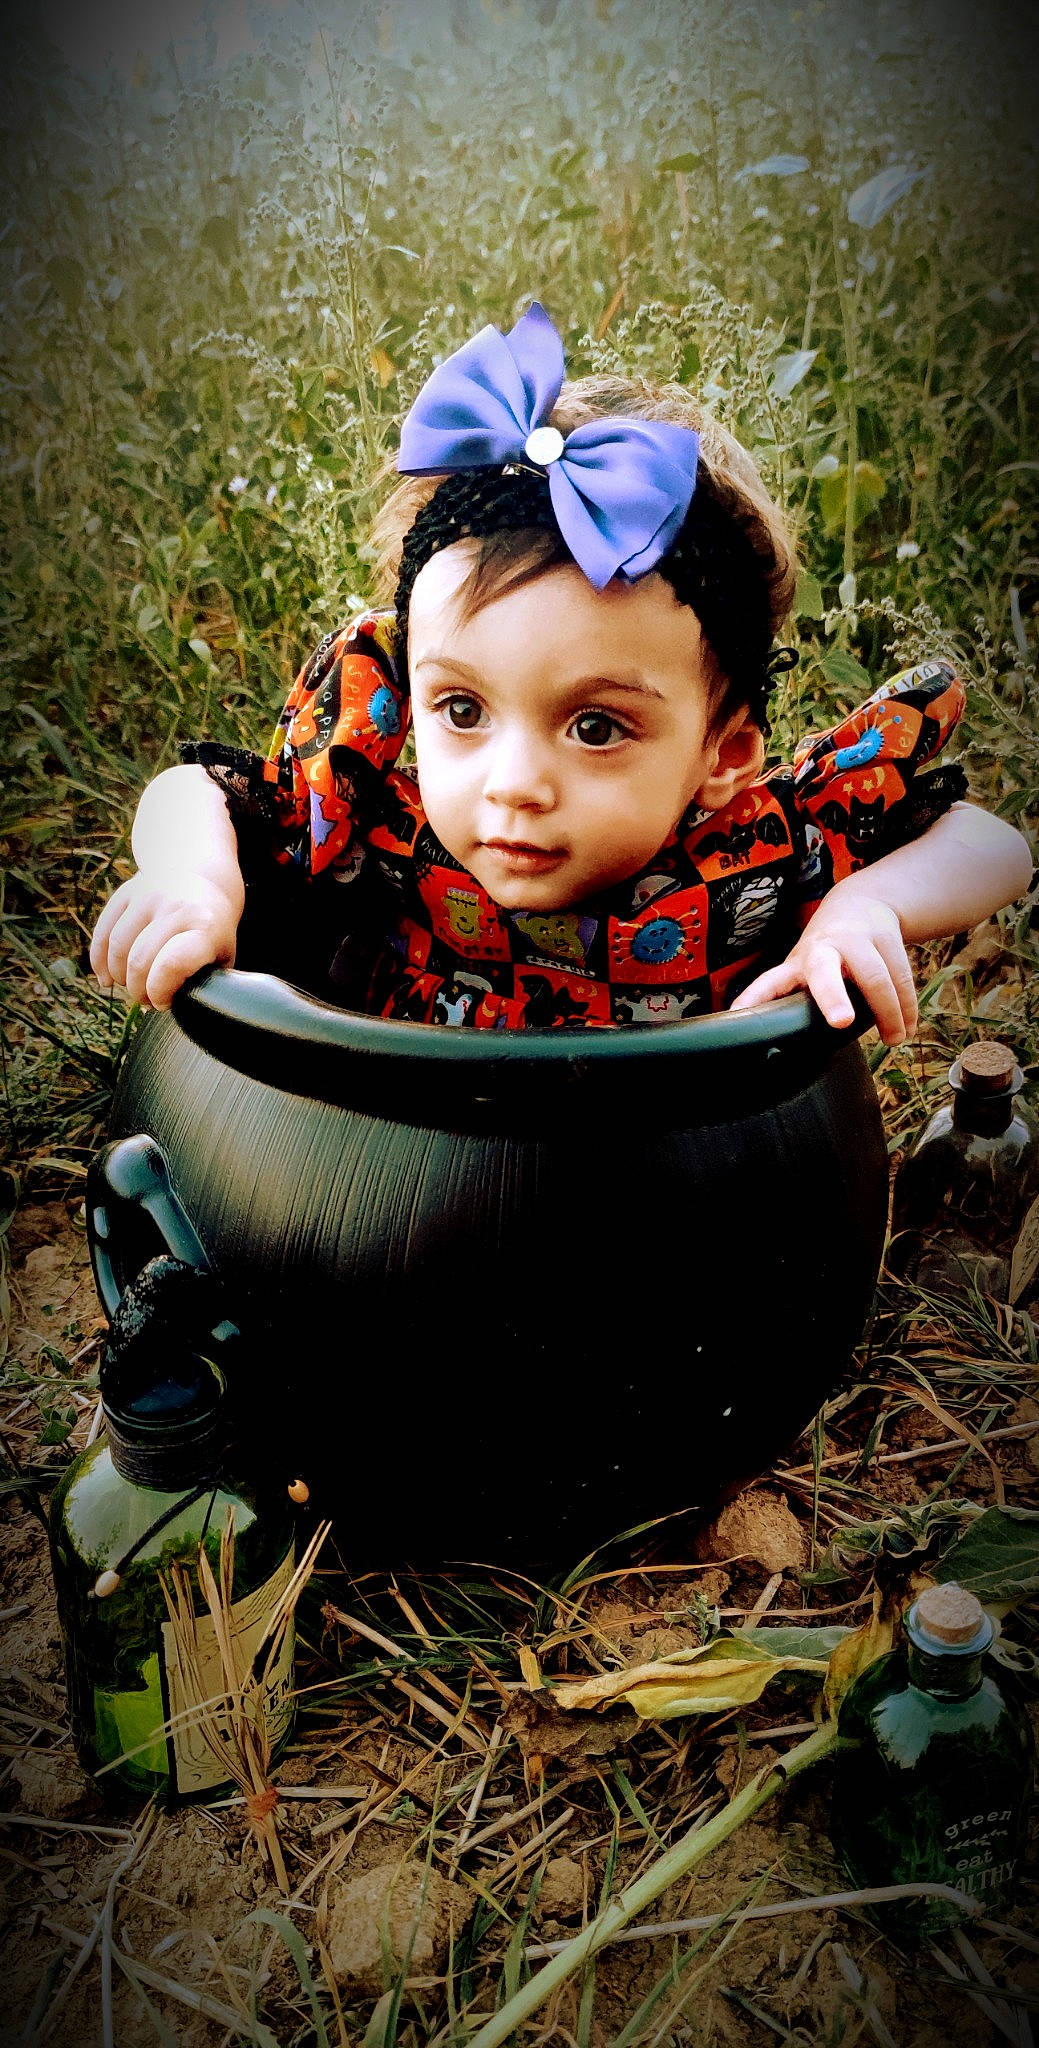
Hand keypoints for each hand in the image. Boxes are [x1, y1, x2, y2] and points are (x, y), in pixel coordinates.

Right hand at [89, 868, 242, 1010]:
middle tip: (146, 1000)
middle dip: (138, 991)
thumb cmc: (212, 930)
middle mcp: (175, 907)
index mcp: (204, 927)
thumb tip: (185, 1012)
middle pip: (139, 961)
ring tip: (131, 987)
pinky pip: (103, 932)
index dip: (159, 993)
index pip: (170, 966)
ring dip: (119, 978)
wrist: (204, 878)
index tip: (163, 1003)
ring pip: (117, 948)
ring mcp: (148, 895)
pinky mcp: (127, 892)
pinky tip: (106, 978)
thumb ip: (206, 982)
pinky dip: (99, 961)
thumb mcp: (222, 955)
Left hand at [729, 890, 917, 1045]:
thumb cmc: (828, 953)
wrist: (861, 903)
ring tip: (895, 1039)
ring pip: (876, 979)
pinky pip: (901, 975)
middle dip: (832, 996)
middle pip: (826, 972)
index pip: (770, 984)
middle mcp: (823, 950)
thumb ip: (802, 1003)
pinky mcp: (885, 936)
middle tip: (841, 1022)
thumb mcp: (806, 971)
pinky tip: (907, 1026)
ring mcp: (856, 940)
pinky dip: (907, 1006)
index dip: (754, 1001)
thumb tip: (789, 1053)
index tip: (736, 1018)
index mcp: (797, 965)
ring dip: (890, 1013)